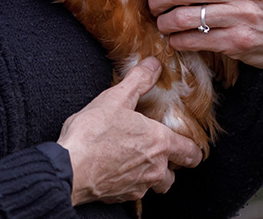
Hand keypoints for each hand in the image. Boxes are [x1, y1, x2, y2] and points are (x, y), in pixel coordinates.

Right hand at [57, 57, 201, 204]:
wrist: (70, 167)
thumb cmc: (92, 133)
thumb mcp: (115, 98)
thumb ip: (138, 80)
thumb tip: (153, 65)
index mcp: (159, 142)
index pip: (191, 152)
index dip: (193, 149)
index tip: (189, 146)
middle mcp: (156, 168)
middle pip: (175, 172)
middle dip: (171, 164)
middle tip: (158, 151)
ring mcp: (140, 185)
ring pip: (157, 185)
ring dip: (152, 175)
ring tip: (136, 160)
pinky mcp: (123, 197)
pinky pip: (135, 192)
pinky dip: (130, 182)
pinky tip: (116, 169)